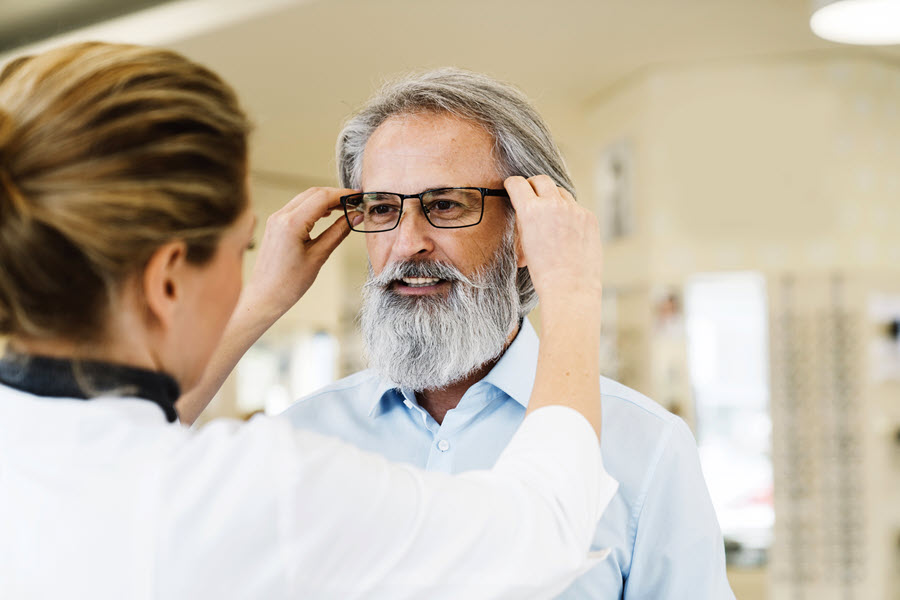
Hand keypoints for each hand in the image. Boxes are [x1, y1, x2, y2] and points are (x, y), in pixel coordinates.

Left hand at [240, 187, 354, 322]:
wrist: (264, 296)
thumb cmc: (288, 284)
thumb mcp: (319, 257)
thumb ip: (338, 232)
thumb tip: (354, 217)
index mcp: (291, 223)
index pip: (322, 197)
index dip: (343, 195)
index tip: (359, 197)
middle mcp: (281, 216)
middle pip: (313, 193)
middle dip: (336, 195)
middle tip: (355, 202)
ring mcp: (276, 219)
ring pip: (305, 198)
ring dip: (325, 200)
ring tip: (345, 208)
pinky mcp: (275, 225)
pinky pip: (297, 207)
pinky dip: (314, 207)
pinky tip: (327, 214)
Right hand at [504, 175, 602, 312]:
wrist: (569, 287)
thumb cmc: (543, 271)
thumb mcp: (524, 243)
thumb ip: (524, 221)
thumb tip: (525, 211)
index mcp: (530, 211)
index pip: (517, 183)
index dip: (512, 184)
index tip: (513, 186)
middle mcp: (553, 205)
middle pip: (541, 180)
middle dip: (533, 185)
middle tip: (532, 194)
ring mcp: (574, 209)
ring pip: (560, 192)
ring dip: (554, 199)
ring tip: (551, 216)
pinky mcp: (589, 217)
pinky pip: (576, 208)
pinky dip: (570, 214)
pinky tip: (568, 231)